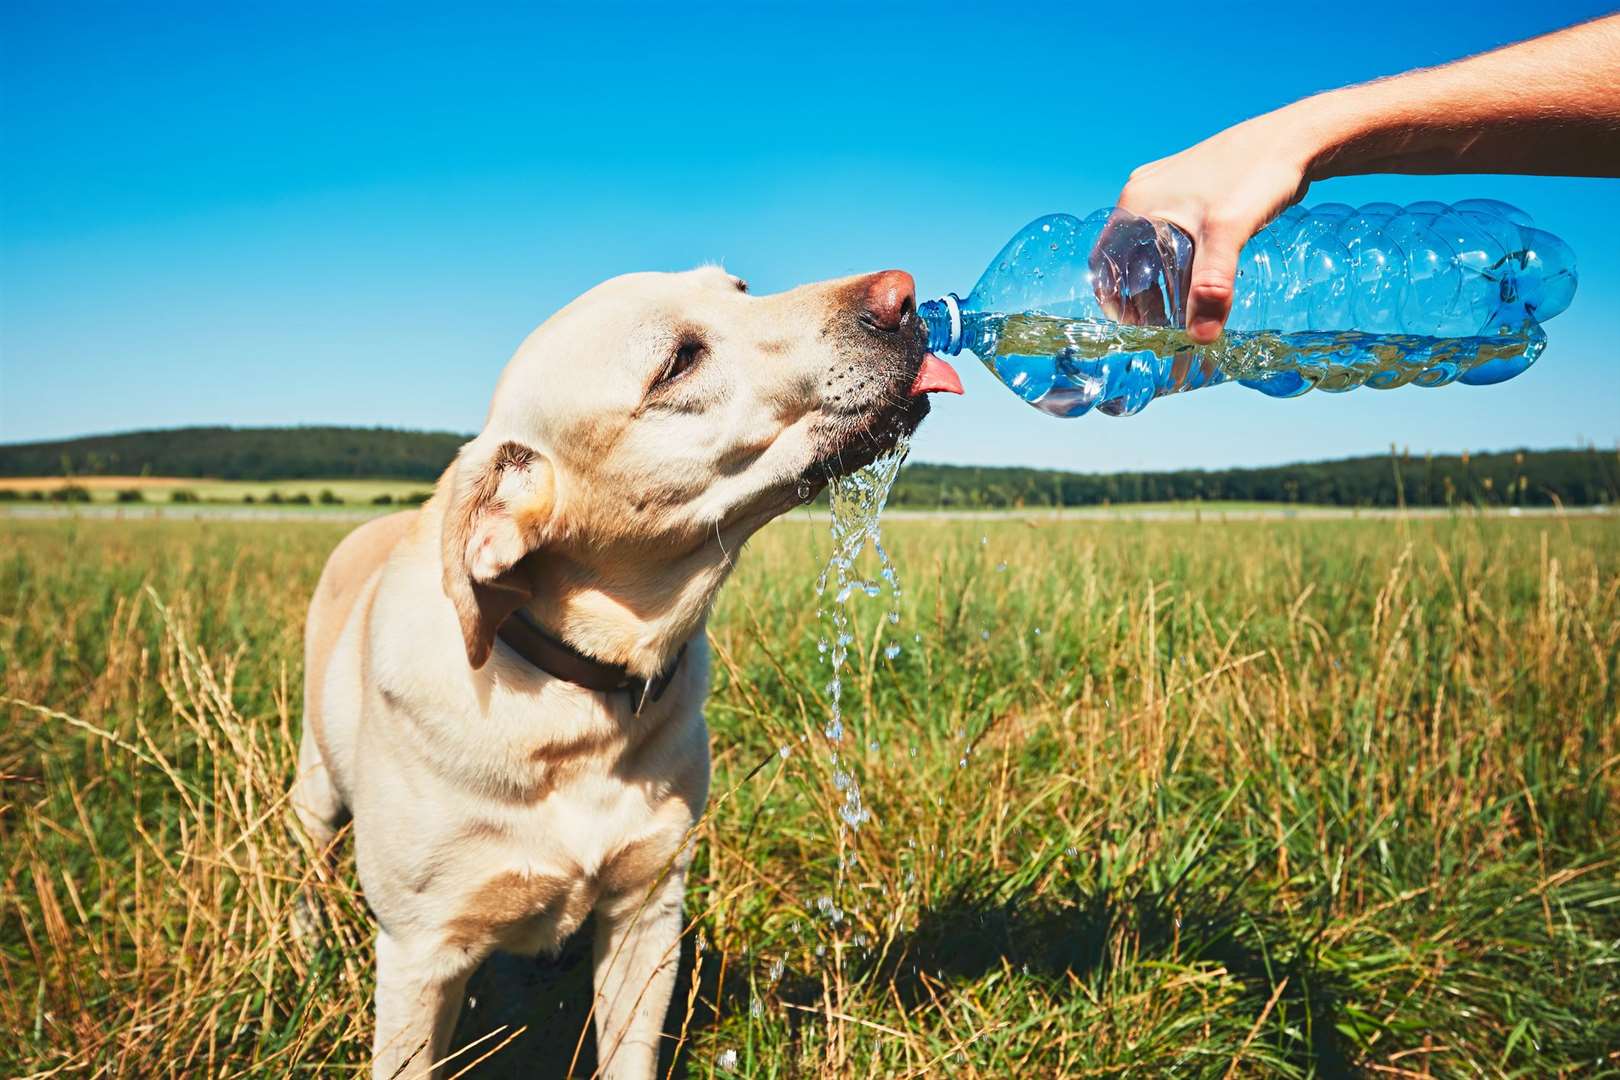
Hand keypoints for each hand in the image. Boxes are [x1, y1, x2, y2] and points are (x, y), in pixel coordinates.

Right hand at [1114, 108, 1318, 343]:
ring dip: (1161, 280)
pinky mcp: (1190, 190)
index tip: (1134, 329)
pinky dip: (1179, 261)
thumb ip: (1212, 286)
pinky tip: (1200, 277)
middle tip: (1162, 326)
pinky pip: (1172, 234)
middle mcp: (1145, 193)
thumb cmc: (1256, 174)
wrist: (1294, 138)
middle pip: (1128, 258)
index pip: (1105, 262)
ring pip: (1151, 247)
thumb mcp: (1228, 234)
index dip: (1114, 299)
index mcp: (1137, 202)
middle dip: (1141, 295)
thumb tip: (1201, 338)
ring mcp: (1167, 189)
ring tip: (1182, 309)